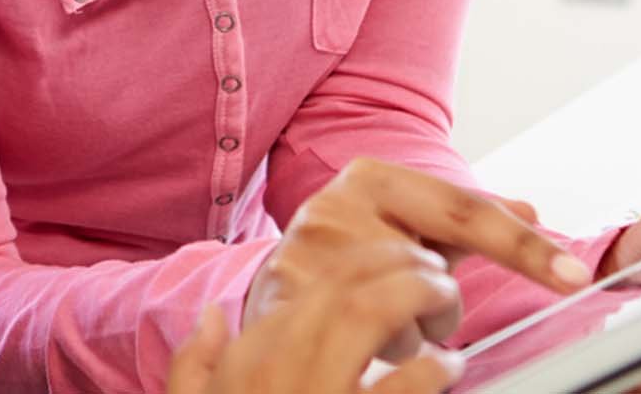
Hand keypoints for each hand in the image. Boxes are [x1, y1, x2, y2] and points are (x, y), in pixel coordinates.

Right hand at [166, 257, 468, 393]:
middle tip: (435, 273)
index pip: (308, 280)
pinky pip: (405, 383)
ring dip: (417, 294)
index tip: (397, 262)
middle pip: (344, 284)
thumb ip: (194, 366)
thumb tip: (212, 316)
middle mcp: (275, 372)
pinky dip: (434, 366)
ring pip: (368, 311)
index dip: (363, 260)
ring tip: (445, 306)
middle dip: (400, 262)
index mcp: (245, 363)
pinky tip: (447, 366)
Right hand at [244, 160, 593, 366]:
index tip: (572, 276)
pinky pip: (371, 346)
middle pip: (436, 272)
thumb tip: (530, 208)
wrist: (272, 289)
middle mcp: (333, 208)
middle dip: (441, 305)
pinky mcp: (286, 306)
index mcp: (372, 179)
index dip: (524, 248)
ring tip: (377, 321)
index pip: (466, 212)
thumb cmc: (353, 255)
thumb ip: (467, 220)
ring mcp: (305, 257)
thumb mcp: (409, 226)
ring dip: (406, 333)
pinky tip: (364, 342)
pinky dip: (384, 354)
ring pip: (403, 316)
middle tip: (424, 308)